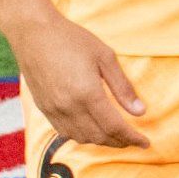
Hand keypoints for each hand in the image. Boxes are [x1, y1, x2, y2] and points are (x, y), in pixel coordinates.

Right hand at [6, 11, 149, 148]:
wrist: (33, 34)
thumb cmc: (73, 40)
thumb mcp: (105, 57)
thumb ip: (122, 87)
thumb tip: (140, 112)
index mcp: (87, 94)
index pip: (114, 127)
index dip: (131, 138)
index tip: (145, 143)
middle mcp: (68, 107)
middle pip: (98, 136)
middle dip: (119, 142)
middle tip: (134, 140)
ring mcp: (53, 109)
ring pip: (80, 137)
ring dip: (101, 141)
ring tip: (117, 136)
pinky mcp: (43, 108)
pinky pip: (64, 132)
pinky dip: (82, 136)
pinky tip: (92, 130)